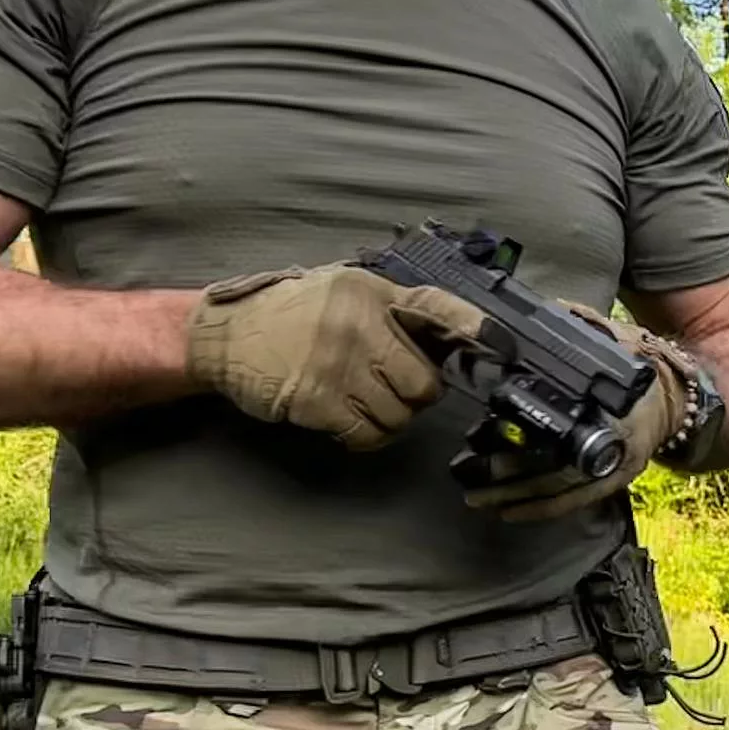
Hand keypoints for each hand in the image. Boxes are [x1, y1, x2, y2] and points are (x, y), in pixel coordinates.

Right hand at [187, 264, 485, 449]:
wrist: (227, 337)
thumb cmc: (288, 316)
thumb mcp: (341, 292)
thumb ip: (388, 311)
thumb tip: (445, 342)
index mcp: (371, 292)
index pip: (437, 308)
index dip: (473, 330)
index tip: (501, 349)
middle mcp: (359, 324)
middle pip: (425, 381)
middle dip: (418, 395)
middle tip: (395, 392)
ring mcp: (338, 363)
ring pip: (399, 413)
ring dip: (388, 419)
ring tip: (363, 405)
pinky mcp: (318, 400)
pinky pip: (366, 433)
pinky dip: (364, 437)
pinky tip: (348, 426)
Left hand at [463, 305, 693, 521]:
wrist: (675, 399)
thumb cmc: (638, 367)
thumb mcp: (617, 337)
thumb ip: (583, 323)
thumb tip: (548, 309)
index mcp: (614, 406)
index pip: (566, 425)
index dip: (529, 436)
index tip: (488, 433)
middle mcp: (613, 445)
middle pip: (555, 468)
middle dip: (509, 474)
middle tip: (469, 473)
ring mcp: (612, 470)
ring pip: (558, 492)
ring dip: (514, 498)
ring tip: (475, 498)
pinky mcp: (608, 484)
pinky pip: (571, 504)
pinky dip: (538, 511)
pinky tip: (507, 512)